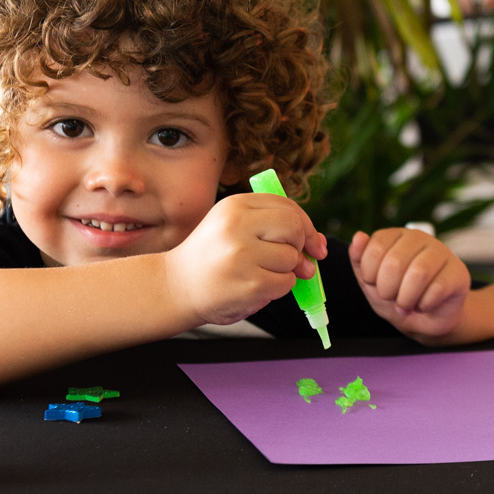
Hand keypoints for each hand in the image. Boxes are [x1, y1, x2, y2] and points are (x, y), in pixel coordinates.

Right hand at [163, 194, 325, 325]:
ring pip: (292, 258)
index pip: (287, 206)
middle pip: (294, 228)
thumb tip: (317, 245)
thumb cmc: (212, 257)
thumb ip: (272, 227)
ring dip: (287, 270)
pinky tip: (258, 287)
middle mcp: (238, 225)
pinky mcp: (249, 283)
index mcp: (235, 205)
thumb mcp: (234, 227)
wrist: (176, 286)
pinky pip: (286, 282)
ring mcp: (243, 254)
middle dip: (300, 246)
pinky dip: (279, 287)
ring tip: (261, 273)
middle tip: (295, 259)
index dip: (306, 225)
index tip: (313, 243)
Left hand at [348, 228, 470, 341]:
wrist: (425, 320)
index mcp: (396, 235)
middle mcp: (419, 238)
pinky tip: (424, 305)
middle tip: (391, 298)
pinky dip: (424, 305)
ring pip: (418, 274)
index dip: (369, 274)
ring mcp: (442, 252)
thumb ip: (359, 259)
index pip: (375, 247)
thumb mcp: (370, 282)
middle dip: (387, 290)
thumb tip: (358, 236)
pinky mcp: (458, 272)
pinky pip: (437, 289)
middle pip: (395, 262)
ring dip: (406, 299)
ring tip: (406, 305)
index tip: (374, 284)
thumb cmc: (397, 296)